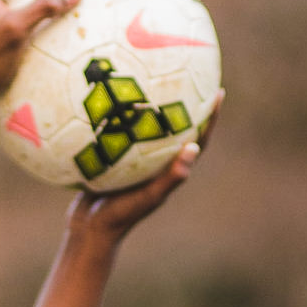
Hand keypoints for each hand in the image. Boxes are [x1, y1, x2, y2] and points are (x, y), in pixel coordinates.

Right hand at [66, 90, 223, 242]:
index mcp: (169, 170)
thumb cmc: (120, 217)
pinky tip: (106, 98)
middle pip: (175, 127)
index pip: (197, 139)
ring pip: (145, 128)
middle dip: (183, 103)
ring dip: (150, 105)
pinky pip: (119, 133)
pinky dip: (118, 116)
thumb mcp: (147, 197)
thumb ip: (170, 177)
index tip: (218, 93)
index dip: (210, 118)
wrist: (88, 231)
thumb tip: (194, 148)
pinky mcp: (114, 161)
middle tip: (188, 74)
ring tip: (148, 76)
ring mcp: (134, 162)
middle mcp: (155, 163)